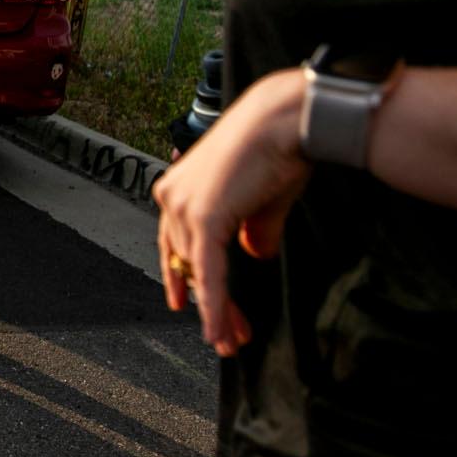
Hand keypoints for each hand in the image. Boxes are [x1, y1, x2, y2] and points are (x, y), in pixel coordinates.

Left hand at [150, 68, 309, 357]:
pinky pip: (208, 273)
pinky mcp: (204, 217)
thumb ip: (252, 230)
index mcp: (178, 189)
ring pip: (198, 273)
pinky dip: (215, 306)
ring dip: (218, 311)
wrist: (285, 117)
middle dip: (211, 303)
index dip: (186, 280)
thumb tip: (255, 254)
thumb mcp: (263, 200)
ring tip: (232, 339)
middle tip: (227, 335)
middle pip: (187, 264)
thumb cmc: (278, 147)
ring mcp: (183, 206)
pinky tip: (219, 331)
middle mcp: (172, 197)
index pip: (176, 246)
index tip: (187, 306)